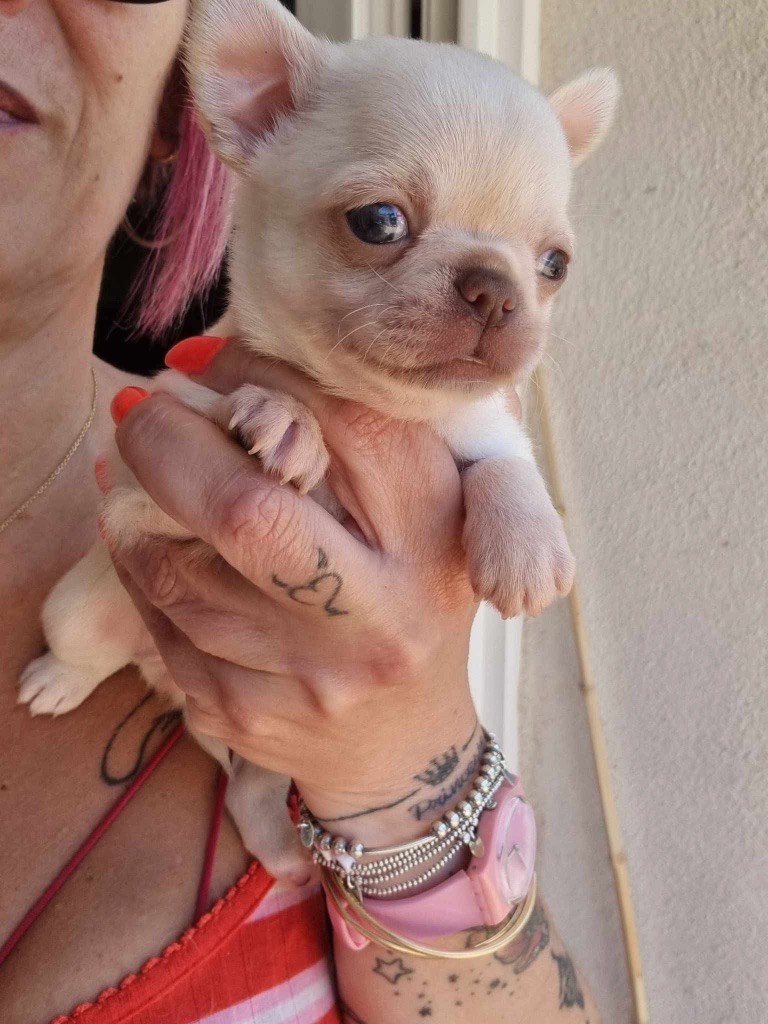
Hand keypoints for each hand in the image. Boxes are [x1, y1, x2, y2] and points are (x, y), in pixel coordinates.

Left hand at [108, 345, 478, 844]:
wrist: (404, 742)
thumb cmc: (409, 595)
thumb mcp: (420, 507)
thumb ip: (349, 432)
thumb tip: (208, 362)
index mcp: (432, 539)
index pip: (344, 426)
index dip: (259, 374)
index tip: (209, 361)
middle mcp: (377, 615)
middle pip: (243, 510)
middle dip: (168, 444)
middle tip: (138, 408)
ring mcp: (307, 679)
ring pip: (177, 571)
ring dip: (136, 510)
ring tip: (136, 475)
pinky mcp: (244, 717)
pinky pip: (159, 625)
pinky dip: (140, 571)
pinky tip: (147, 545)